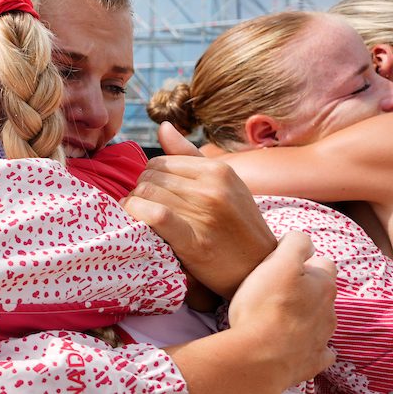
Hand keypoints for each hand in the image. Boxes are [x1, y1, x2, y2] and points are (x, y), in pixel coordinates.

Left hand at [121, 122, 276, 297]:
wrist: (260, 268)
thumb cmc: (237, 225)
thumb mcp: (224, 185)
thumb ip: (188, 156)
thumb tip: (163, 126)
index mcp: (218, 170)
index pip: (160, 162)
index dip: (148, 177)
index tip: (151, 193)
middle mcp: (212, 187)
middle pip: (150, 177)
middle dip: (140, 191)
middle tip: (144, 207)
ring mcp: (204, 213)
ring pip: (147, 194)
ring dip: (135, 205)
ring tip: (141, 217)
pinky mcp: (195, 240)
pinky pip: (155, 215)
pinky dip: (138, 213)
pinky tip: (135, 220)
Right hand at [228, 231, 336, 384]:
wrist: (259, 356)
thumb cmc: (265, 306)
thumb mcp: (277, 262)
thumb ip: (294, 244)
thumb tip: (302, 240)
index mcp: (323, 284)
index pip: (323, 262)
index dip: (303, 260)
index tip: (281, 265)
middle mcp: (329, 310)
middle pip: (322, 291)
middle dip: (304, 288)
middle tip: (274, 288)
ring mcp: (322, 337)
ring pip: (320, 320)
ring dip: (304, 315)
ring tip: (276, 315)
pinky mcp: (313, 360)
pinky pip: (318, 350)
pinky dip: (308, 344)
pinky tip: (292, 341)